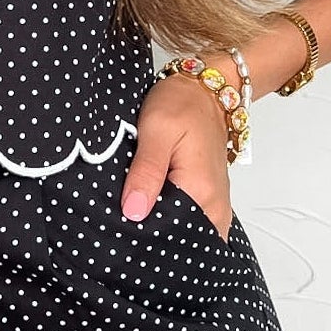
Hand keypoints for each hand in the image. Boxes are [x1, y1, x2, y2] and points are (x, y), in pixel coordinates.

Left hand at [121, 69, 232, 241]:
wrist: (206, 91)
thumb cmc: (183, 104)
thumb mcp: (156, 130)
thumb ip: (146, 172)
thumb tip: (133, 211)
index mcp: (201, 192)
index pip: (167, 235)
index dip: (139, 233)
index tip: (116, 226)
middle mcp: (213, 206)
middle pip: (176, 239)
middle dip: (147, 234)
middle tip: (120, 219)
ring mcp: (214, 206)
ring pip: (181, 234)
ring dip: (157, 226)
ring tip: (132, 211)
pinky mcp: (209, 201)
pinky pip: (188, 223)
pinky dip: (167, 218)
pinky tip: (148, 207)